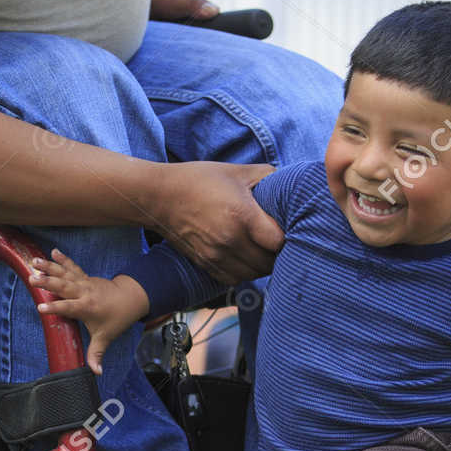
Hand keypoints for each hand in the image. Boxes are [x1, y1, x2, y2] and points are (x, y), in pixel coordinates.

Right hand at [29, 248, 149, 374]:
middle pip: (63, 286)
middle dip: (48, 282)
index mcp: (87, 308)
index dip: (55, 308)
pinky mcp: (84, 277)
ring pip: (64, 273)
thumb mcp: (106, 338)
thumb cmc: (116, 319)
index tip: (41, 308)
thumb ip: (96, 354)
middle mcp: (84, 293)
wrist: (130, 298)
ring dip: (49, 267)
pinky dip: (62, 259)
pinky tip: (52, 252)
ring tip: (34, 262)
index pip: (68, 308)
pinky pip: (72, 267)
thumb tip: (96, 373)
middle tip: (32, 278)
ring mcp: (84, 283)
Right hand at [146, 160, 283, 283]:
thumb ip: (268, 175)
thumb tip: (291, 184)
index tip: (286, 228)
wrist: (160, 197)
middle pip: (269, 262)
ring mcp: (216, 256)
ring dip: (262, 265)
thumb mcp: (236, 171)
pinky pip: (235, 279)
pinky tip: (244, 256)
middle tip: (277, 239)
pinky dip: (244, 271)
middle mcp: (230, 240)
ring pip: (254, 274)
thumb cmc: (199, 180)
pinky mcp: (206, 264)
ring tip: (262, 249)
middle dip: (278, 253)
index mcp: (242, 215)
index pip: (279, 241)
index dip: (288, 236)